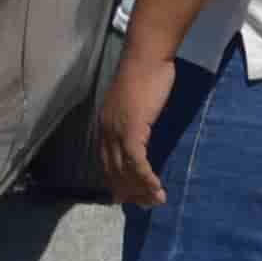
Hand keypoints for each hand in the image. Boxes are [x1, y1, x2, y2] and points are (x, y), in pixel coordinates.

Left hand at [95, 39, 180, 209]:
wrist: (147, 56)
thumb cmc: (145, 74)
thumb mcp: (136, 103)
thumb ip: (134, 120)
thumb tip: (141, 134)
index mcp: (105, 125)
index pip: (106, 162)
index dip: (117, 181)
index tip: (128, 196)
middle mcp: (106, 131)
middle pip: (113, 170)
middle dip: (129, 191)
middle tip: (145, 204)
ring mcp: (117, 131)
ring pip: (125, 170)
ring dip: (140, 189)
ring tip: (155, 200)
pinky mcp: (132, 129)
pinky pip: (137, 162)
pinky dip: (146, 178)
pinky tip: (156, 187)